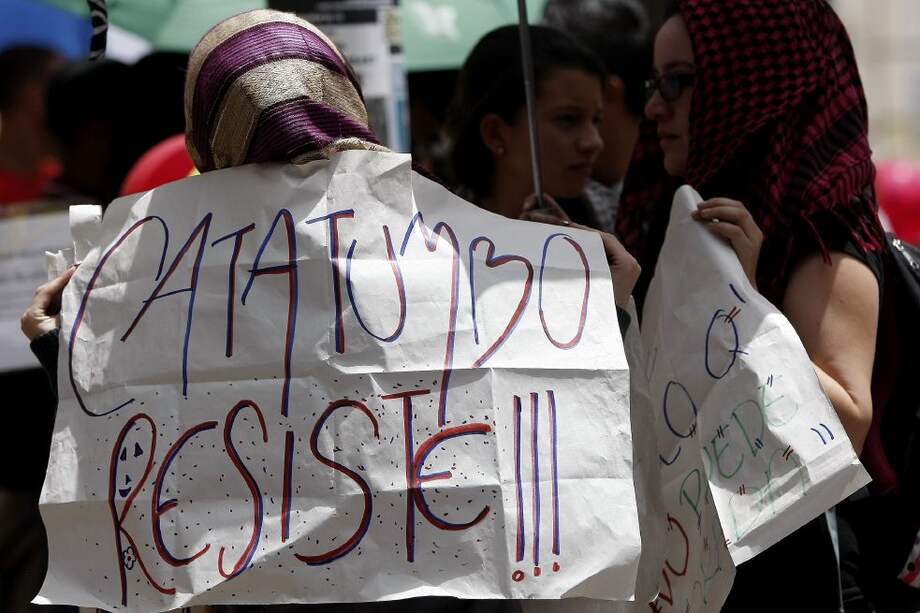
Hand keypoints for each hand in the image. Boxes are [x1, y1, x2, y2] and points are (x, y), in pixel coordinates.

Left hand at [21, 266, 75, 341]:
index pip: (46, 292)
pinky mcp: (42, 325)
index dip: (61, 280)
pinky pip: (51, 308)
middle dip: (61, 283)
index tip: (74, 269)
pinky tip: (73, 293)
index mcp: (32, 317)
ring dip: (63, 290)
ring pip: (49, 300)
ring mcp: (34, 321)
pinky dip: (62, 300)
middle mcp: (29, 317)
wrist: (64, 365)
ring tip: (77, 280)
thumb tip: (80, 286)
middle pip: (46, 294)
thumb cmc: (65, 344)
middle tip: (76, 272)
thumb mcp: (68, 321)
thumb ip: (71, 303)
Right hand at [521, 195, 639, 306]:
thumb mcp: (589, 278)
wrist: (605, 327)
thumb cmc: (596, 305)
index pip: (605, 239)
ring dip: (587, 243)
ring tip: (568, 236)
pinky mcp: (621, 274)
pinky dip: (591, 252)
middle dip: (585, 235)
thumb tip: (568, 241)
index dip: (585, 231)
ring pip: (604, 249)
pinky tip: (576, 249)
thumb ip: (584, 259)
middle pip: (605, 242)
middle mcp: (630, 264)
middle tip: (565, 228)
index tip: (567, 226)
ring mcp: (627, 269)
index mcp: (627, 264)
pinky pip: (605, 257)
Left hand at [693, 198, 762, 287]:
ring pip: (740, 215)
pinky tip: (708, 227)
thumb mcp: (723, 245)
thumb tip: (700, 216)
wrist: (741, 290)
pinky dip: (721, 226)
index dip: (719, 202)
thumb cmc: (727, 267)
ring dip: (718, 211)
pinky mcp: (749, 250)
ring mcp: (753, 241)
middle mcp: (754, 232)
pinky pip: (736, 232)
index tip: (700, 205)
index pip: (737, 206)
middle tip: (698, 208)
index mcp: (749, 228)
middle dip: (717, 204)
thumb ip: (719, 231)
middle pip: (739, 207)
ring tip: (701, 215)